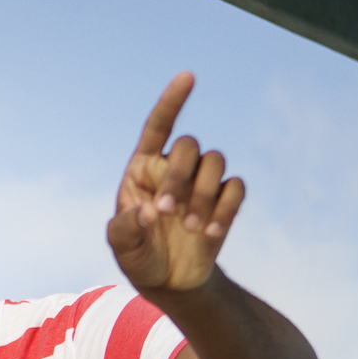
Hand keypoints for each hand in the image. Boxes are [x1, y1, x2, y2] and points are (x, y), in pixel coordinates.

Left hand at [107, 72, 246, 295]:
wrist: (169, 281)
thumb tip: (147, 211)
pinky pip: (236, 188)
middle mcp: (175, 168)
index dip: (173, 101)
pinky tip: (209, 233)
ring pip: (215, 162)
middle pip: (189, 146)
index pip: (158, 126)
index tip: (188, 76)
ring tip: (189, 228)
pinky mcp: (224, 201)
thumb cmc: (139, 257)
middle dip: (180, 176)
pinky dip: (225, 208)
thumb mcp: (122, 246)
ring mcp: (202, 183)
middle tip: (168, 212)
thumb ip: (125, 228)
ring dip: (203, 194)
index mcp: (143, 168)